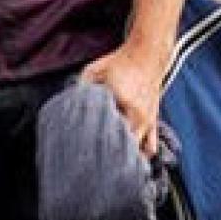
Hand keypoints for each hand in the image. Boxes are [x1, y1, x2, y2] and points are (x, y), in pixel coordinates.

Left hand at [81, 41, 170, 156]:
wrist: (148, 52)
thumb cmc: (120, 61)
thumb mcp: (94, 70)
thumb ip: (80, 88)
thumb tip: (67, 105)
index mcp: (122, 100)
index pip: (106, 128)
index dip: (93, 142)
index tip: (82, 153)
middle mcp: (137, 112)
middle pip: (124, 144)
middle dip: (109, 155)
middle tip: (94, 167)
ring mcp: (147, 118)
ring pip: (138, 148)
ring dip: (126, 157)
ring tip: (112, 167)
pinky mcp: (154, 119)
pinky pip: (151, 144)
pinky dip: (142, 154)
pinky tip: (132, 163)